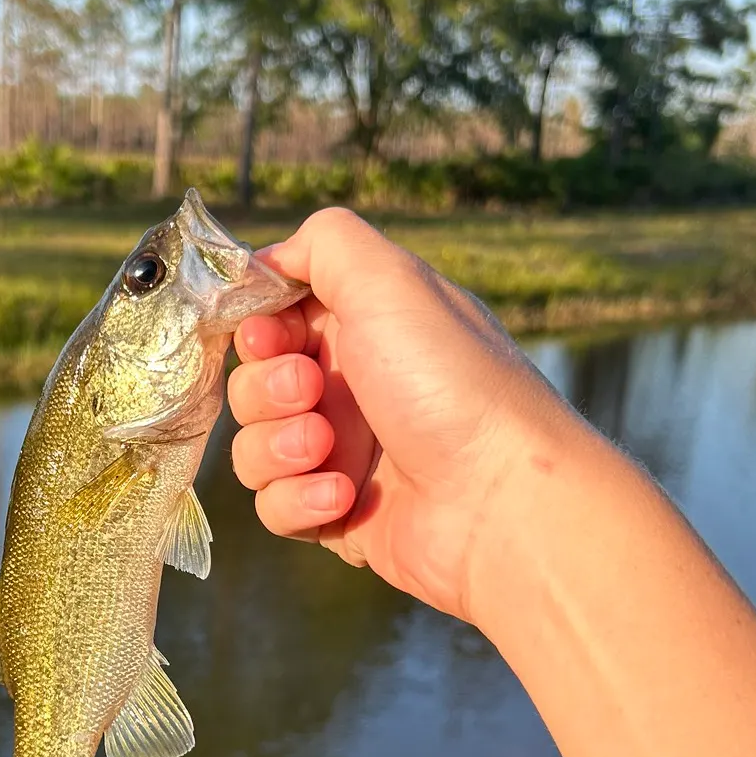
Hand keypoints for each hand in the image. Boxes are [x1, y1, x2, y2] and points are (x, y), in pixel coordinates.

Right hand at [227, 208, 594, 626]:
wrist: (504, 504)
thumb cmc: (451, 384)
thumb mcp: (392, 281)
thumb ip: (324, 242)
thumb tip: (272, 257)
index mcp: (364, 326)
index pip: (272, 317)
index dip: (256, 326)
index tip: (268, 337)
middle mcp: (351, 386)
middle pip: (251, 381)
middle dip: (265, 388)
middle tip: (309, 391)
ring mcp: (342, 452)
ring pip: (253, 446)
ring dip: (277, 445)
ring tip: (326, 449)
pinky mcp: (336, 513)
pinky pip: (276, 505)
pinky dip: (298, 499)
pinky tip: (344, 496)